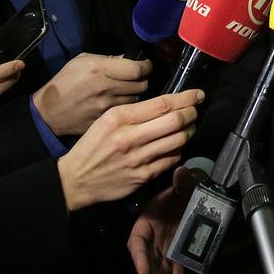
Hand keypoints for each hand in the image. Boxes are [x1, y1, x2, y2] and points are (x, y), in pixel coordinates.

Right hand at [33, 52, 150, 135]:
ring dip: (135, 95)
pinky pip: (125, 113)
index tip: (145, 66)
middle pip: (141, 85)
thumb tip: (126, 60)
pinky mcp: (105, 121)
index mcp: (99, 70)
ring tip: (127, 91)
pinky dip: (126, 108)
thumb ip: (106, 59)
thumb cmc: (65, 82)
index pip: (136, 69)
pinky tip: (119, 104)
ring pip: (136, 100)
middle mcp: (105, 88)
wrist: (49, 111)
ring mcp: (106, 107)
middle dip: (142, 80)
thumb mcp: (81, 61)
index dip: (146, 67)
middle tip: (137, 79)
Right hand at [57, 88, 201, 210]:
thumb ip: (134, 112)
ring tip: (188, 128)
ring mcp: (138, 158)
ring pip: (177, 140)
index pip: (161, 104)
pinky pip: (170, 160)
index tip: (197, 95)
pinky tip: (175, 146)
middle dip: (191, 113)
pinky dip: (178, 151)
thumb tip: (166, 106)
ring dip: (189, 132)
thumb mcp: (106, 119)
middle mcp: (130, 137)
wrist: (76, 179)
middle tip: (195, 111)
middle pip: (175, 121)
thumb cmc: (92, 145)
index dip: (185, 98)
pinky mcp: (142, 176)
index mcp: (120, 118)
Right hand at [128, 165, 201, 273]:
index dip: (140, 258)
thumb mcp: (183, 186)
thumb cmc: (182, 191)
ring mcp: (163, 250)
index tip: (144, 273)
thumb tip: (182, 172)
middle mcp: (153, 240)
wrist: (192, 197)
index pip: (139, 241)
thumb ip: (182, 182)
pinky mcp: (175, 258)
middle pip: (149, 264)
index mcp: (147, 222)